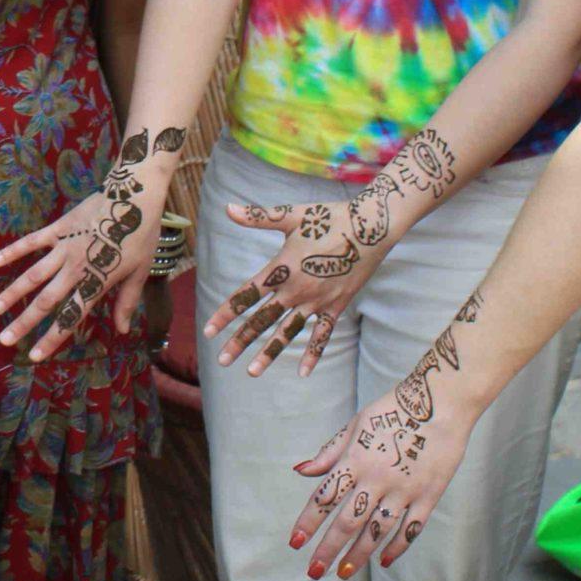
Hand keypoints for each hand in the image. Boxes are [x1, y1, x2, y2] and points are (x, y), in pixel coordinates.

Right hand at [0, 125, 186, 362]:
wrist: (134, 195)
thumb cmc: (141, 235)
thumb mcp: (140, 271)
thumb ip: (126, 301)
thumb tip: (122, 330)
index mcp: (96, 282)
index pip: (70, 317)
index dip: (51, 339)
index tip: (34, 356)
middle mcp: (75, 269)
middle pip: (45, 302)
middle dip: (24, 323)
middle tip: (4, 340)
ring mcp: (64, 248)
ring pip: (32, 275)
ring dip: (12, 294)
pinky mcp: (58, 229)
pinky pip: (31, 242)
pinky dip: (13, 251)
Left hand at [200, 194, 387, 376]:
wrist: (371, 229)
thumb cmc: (329, 218)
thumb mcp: (291, 216)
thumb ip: (257, 216)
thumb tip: (227, 207)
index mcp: (281, 269)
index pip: (246, 295)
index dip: (226, 313)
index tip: (210, 330)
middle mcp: (296, 290)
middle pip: (262, 320)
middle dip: (240, 340)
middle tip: (222, 360)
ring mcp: (317, 301)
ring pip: (288, 332)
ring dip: (269, 353)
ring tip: (252, 372)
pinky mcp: (336, 306)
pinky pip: (322, 335)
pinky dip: (313, 354)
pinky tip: (303, 373)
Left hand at [287, 370, 475, 580]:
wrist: (441, 402)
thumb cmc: (393, 409)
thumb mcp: (356, 424)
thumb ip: (329, 452)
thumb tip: (300, 471)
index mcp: (356, 460)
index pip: (325, 496)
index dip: (308, 521)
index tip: (294, 543)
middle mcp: (378, 478)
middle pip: (348, 521)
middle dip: (328, 549)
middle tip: (313, 571)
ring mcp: (405, 489)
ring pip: (378, 530)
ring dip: (358, 554)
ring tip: (343, 573)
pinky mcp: (429, 495)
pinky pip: (411, 528)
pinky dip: (397, 546)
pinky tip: (384, 561)